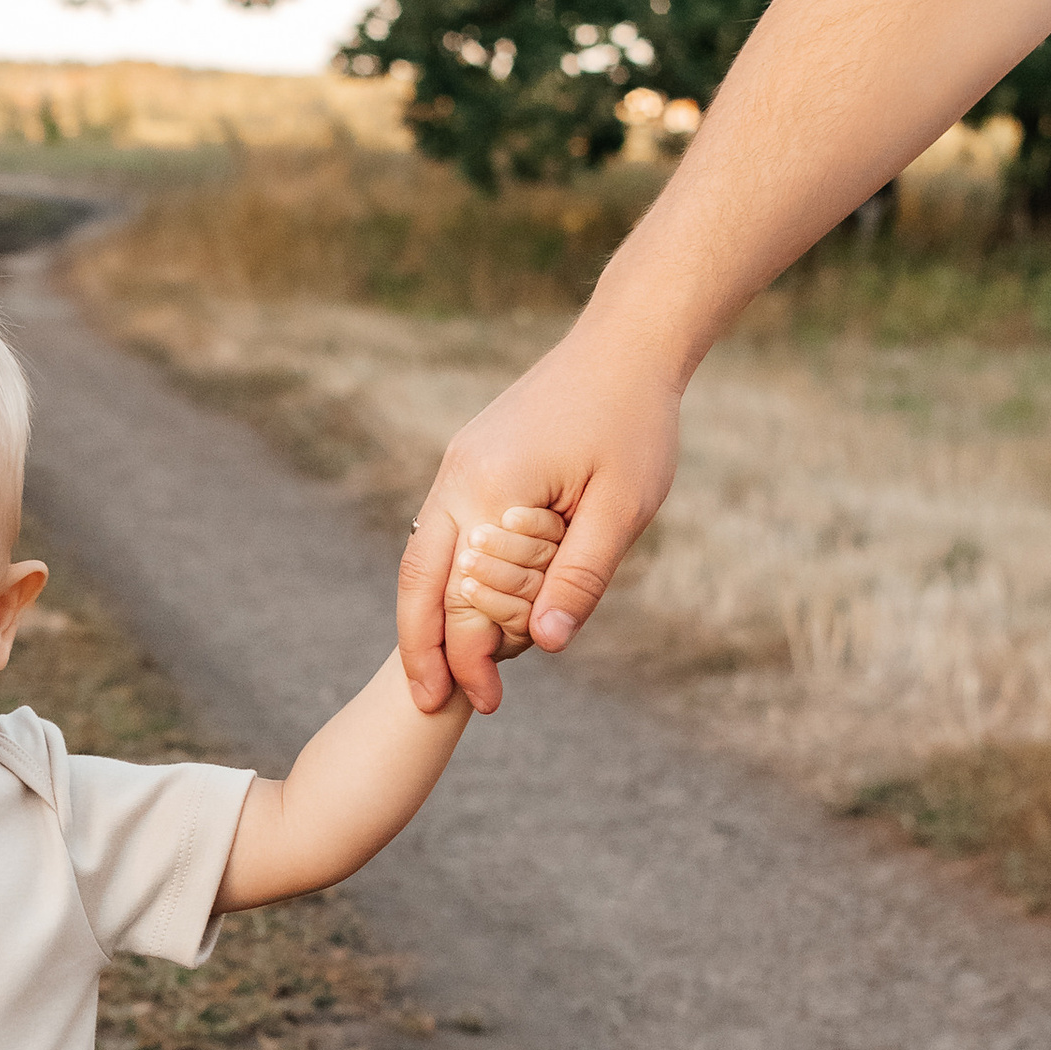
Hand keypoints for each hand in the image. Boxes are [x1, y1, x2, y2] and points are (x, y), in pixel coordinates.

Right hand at [396, 320, 683, 715]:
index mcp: (490, 488)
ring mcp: (456, 467)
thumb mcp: (622, 508)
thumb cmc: (633, 423)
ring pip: (422, 558)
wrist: (623, 347)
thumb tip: (543, 644)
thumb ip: (580, 577)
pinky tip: (464, 610)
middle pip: (417, 581)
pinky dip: (447, 578)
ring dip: (429, 616)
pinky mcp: (469, 463)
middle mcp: (457, 477)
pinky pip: (443, 532)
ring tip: (444, 668)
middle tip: (436, 701)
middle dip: (423, 648)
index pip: (462, 596)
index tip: (487, 702)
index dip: (470, 657)